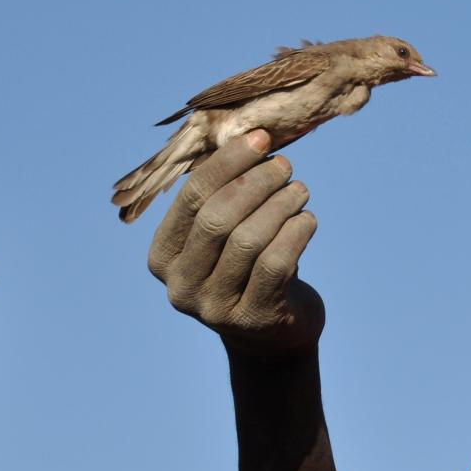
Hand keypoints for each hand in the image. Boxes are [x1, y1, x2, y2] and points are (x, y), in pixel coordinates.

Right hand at [147, 130, 323, 354]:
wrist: (271, 335)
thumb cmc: (246, 268)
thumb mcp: (224, 234)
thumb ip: (225, 194)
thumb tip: (252, 136)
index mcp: (162, 257)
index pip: (191, 199)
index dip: (227, 163)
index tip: (261, 139)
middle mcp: (180, 286)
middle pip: (217, 218)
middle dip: (256, 183)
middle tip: (285, 166)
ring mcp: (213, 308)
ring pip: (249, 240)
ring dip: (280, 205)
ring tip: (299, 191)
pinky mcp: (252, 320)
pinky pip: (276, 264)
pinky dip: (295, 233)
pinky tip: (308, 220)